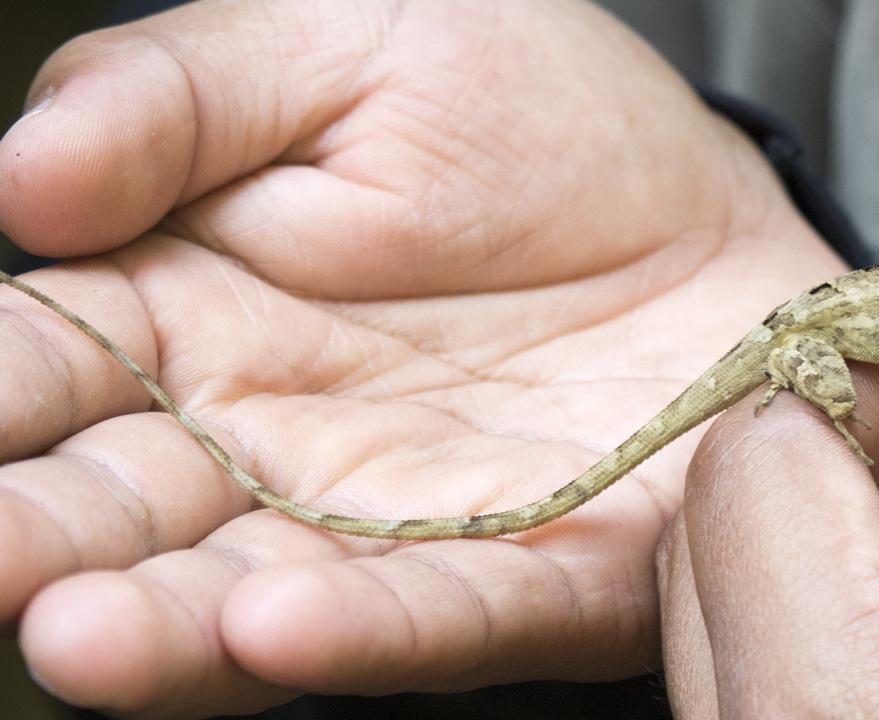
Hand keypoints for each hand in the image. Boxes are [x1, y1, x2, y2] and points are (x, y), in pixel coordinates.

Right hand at [0, 0, 848, 713]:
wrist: (709, 199)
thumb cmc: (533, 120)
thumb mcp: (352, 48)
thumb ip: (177, 98)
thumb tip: (21, 177)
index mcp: (199, 310)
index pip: (50, 359)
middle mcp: (273, 438)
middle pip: (127, 506)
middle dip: (43, 537)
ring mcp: (394, 519)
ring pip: (259, 591)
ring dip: (166, 624)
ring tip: (82, 634)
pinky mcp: (531, 570)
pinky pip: (444, 609)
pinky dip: (366, 630)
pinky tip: (277, 626)